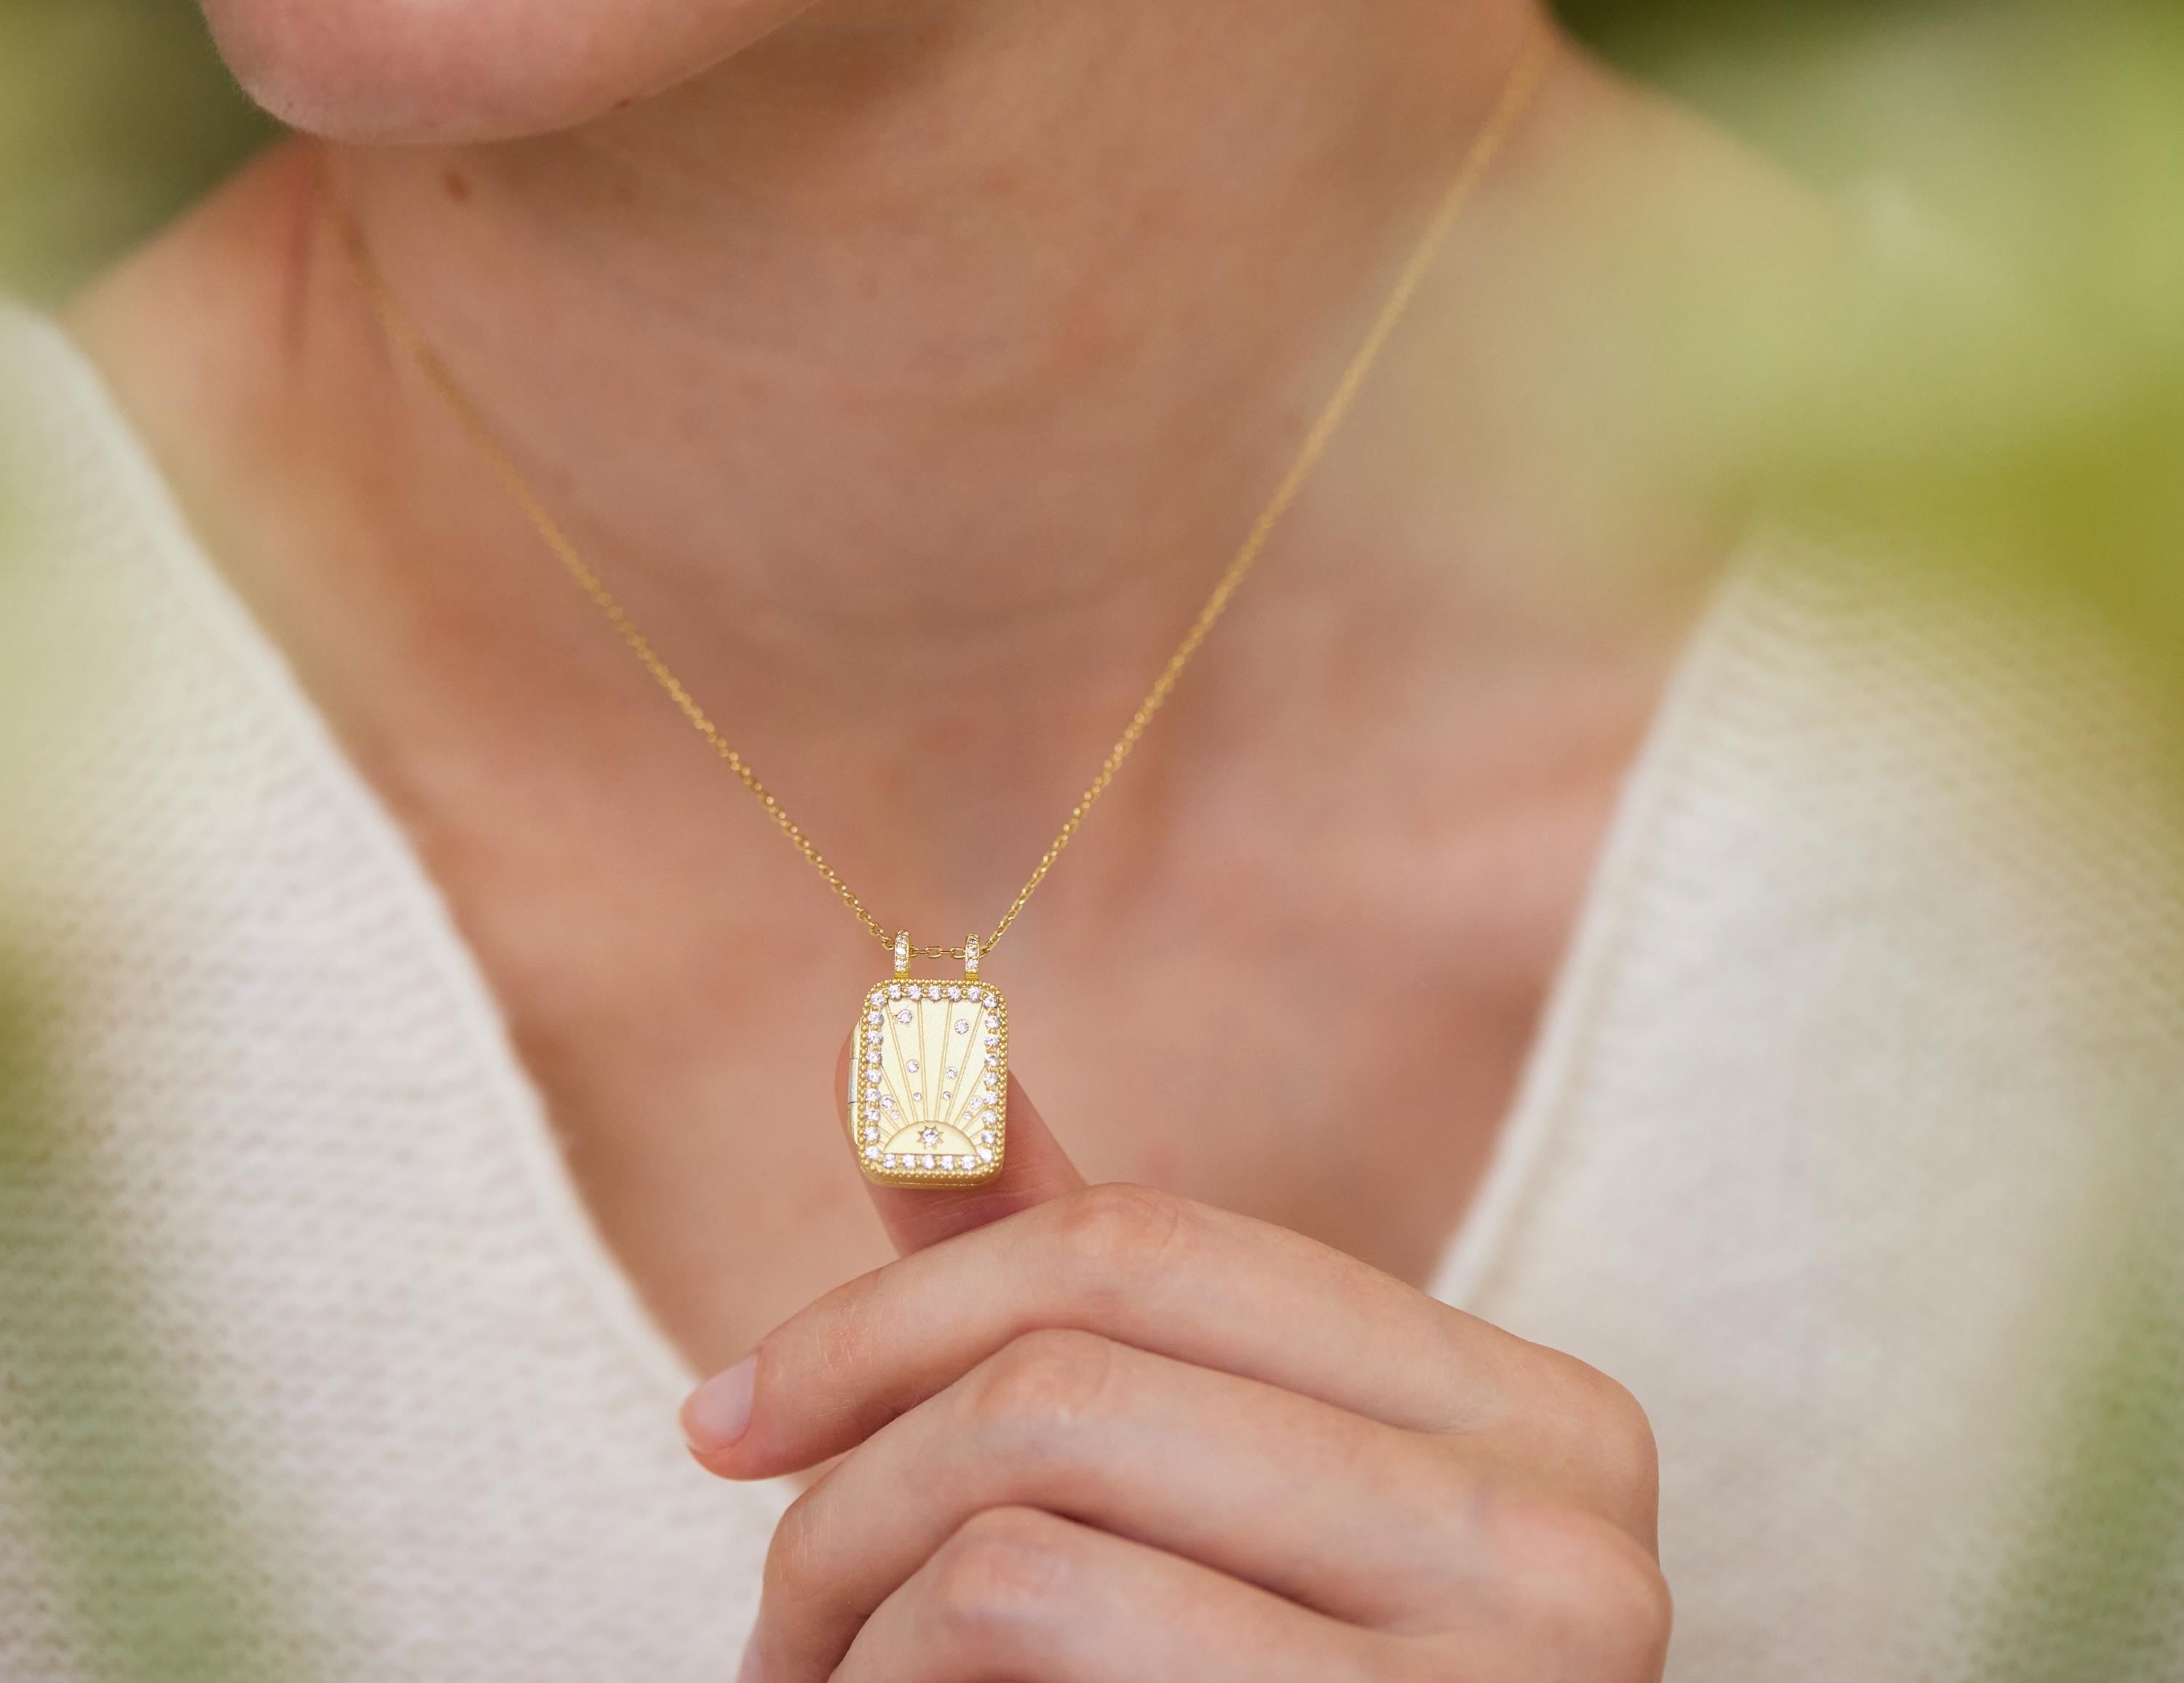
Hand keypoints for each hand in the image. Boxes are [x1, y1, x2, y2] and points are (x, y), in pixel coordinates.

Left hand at [681, 1057, 1668, 1682]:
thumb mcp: (1184, 1488)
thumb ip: (1063, 1286)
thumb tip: (897, 1047)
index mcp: (1530, 1411)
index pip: (1146, 1245)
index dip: (892, 1305)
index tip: (728, 1413)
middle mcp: (1570, 1534)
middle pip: (1070, 1380)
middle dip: (847, 1489)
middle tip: (774, 1616)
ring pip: (1024, 1530)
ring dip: (854, 1618)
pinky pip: (1032, 1623)